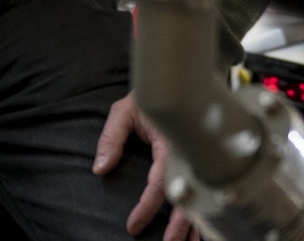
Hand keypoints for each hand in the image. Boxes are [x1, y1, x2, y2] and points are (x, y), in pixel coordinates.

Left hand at [94, 92, 197, 239]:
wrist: (175, 77)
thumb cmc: (150, 92)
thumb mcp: (124, 111)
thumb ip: (111, 139)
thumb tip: (101, 167)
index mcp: (169, 143)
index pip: (159, 184)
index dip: (147, 207)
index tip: (134, 225)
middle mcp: (186, 153)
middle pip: (187, 197)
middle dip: (179, 225)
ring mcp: (194, 156)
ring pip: (200, 197)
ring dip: (195, 223)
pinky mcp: (197, 159)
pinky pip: (202, 188)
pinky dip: (203, 210)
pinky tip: (199, 227)